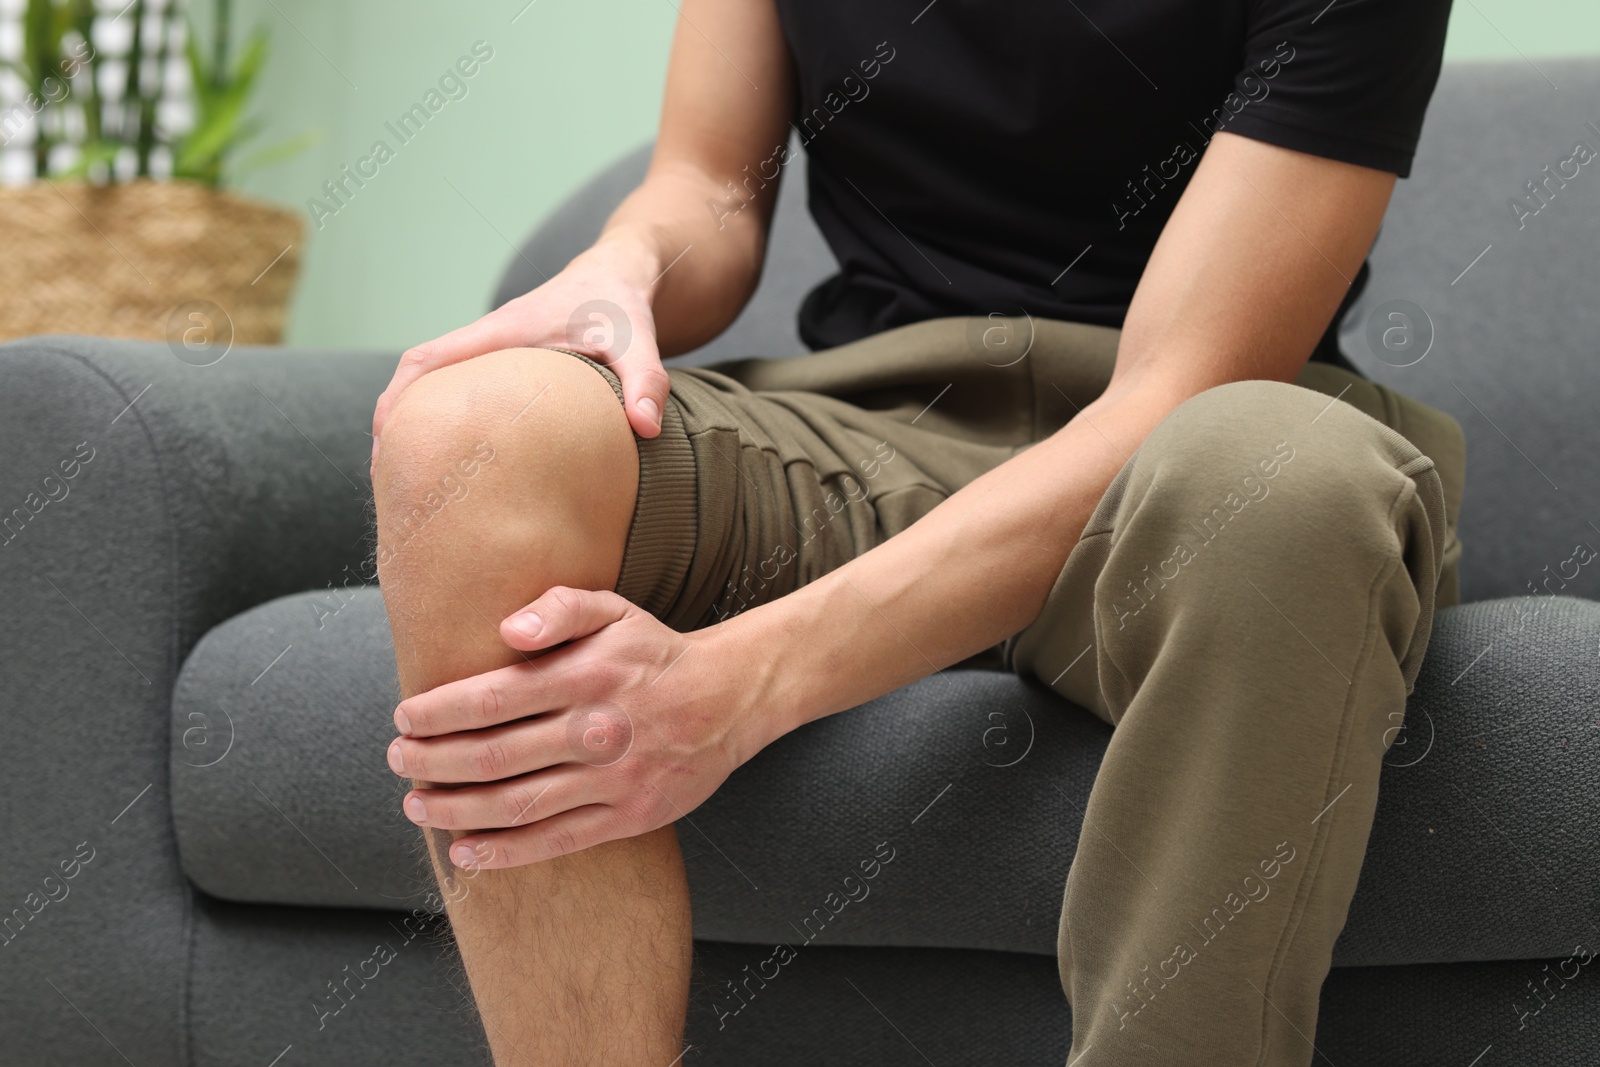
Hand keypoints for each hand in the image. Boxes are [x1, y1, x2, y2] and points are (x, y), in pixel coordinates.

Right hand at [370, 241, 670, 471]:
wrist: (619, 276)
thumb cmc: (622, 305)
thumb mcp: (638, 340)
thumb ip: (644, 380)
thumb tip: (645, 429)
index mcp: (502, 334)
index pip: (427, 360)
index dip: (398, 398)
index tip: (385, 442)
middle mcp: (488, 343)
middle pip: (418, 379)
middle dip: (396, 423)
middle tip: (389, 479)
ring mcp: (493, 355)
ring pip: (437, 387)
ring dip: (419, 423)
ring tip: (415, 480)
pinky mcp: (505, 367)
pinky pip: (462, 391)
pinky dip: (448, 420)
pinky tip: (459, 461)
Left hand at [386, 587, 761, 869]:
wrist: (729, 698)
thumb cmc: (655, 652)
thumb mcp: (615, 610)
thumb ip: (560, 608)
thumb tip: (508, 627)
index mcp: (587, 676)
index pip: (494, 698)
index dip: (439, 712)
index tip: (405, 716)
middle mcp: (597, 730)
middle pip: (494, 755)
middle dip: (433, 761)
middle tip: (398, 759)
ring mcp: (614, 779)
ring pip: (517, 804)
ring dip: (455, 810)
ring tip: (417, 805)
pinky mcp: (629, 816)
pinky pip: (557, 841)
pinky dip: (505, 852)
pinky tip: (465, 852)